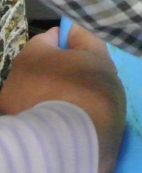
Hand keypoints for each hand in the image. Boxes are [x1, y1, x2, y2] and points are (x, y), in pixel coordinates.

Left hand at [0, 26, 125, 172]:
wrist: (73, 142)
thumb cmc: (88, 91)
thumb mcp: (99, 58)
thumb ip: (87, 39)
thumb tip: (74, 30)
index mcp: (32, 54)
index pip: (50, 38)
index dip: (70, 45)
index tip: (86, 57)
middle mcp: (14, 77)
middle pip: (42, 68)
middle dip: (60, 73)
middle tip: (87, 85)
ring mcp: (11, 107)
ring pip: (38, 93)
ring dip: (53, 95)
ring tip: (78, 109)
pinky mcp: (18, 131)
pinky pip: (37, 115)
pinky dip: (49, 116)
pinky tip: (68, 124)